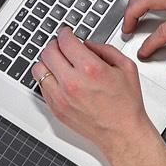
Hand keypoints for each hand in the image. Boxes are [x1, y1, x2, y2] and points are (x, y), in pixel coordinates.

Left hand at [32, 27, 156, 157]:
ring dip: (48, 61)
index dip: (65, 33)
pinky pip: (41, 86)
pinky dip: (47, 78)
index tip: (66, 33)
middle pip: (48, 52)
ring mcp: (61, 97)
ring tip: (58, 62)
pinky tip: (59, 78)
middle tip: (62, 45)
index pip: (65, 41)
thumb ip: (105, 49)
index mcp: (91, 69)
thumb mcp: (126, 67)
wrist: (122, 133)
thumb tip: (88, 44)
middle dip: (55, 44)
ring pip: (39, 68)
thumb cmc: (126, 105)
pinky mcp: (56, 108)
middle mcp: (72, 83)